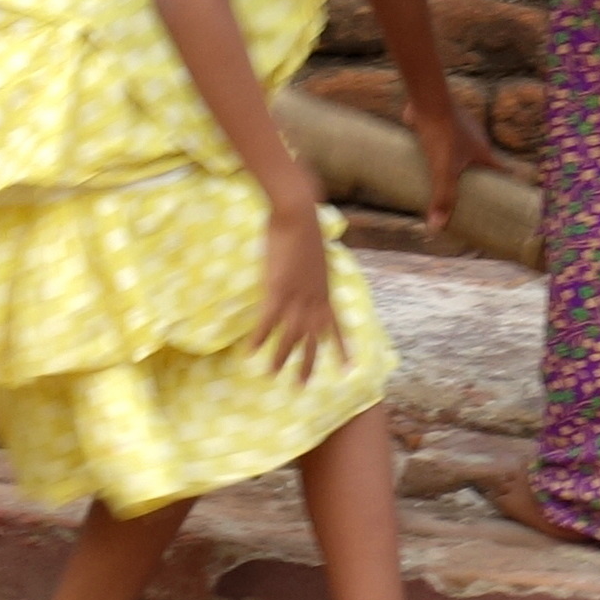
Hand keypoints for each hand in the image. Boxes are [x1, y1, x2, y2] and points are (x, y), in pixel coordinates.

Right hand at [252, 192, 346, 381]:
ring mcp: (297, 296)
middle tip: (302, 385)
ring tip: (272, 374)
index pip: (337, 326)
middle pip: (313, 339)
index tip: (348, 368)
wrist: (298, 214)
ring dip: (280, 356)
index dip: (342, 348)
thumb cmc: (305, 229)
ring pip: (290, 335)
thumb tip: (310, 274)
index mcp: (325, 292)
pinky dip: (260, 337)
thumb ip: (314, 272)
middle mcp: (314, 299)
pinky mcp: (278, 289)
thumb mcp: (316, 256)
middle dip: (308, 363)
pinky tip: (250, 352)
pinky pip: (268, 321)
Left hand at [409, 95, 505, 226]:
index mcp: (484, 151)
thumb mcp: (443, 171)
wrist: (427, 99)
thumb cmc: (441, 133)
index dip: (505, 184)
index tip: (506, 199)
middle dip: (477, 180)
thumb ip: (442, 198)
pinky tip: (427, 163)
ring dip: (457, 167)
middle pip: (481, 164)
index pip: (501, 171)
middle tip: (470, 198)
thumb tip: (436, 229)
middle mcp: (476, 140)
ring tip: (446, 184)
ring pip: (461, 153)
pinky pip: (444, 143)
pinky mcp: (441, 124)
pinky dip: (440, 154)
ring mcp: (459, 130)